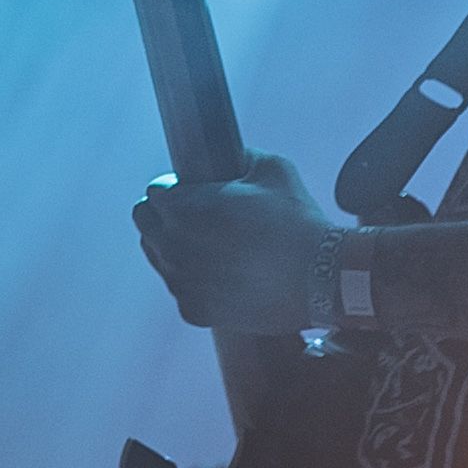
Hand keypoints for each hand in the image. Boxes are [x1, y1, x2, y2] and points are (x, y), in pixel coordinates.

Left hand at [131, 155, 348, 331]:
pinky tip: (221, 277)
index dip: (174, 189)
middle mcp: (175, 245)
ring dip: (176, 249)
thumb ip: (242, 156)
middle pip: (145, 224)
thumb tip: (234, 156)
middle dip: (164, 216)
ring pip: (159, 259)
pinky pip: (181, 291)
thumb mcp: (274, 169)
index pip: (154, 192)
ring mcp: (182, 282)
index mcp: (186, 207)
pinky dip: (195, 284)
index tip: (193, 193)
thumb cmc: (298, 221)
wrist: (322, 279)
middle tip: (194, 218)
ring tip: (210, 247)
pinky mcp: (195, 311)